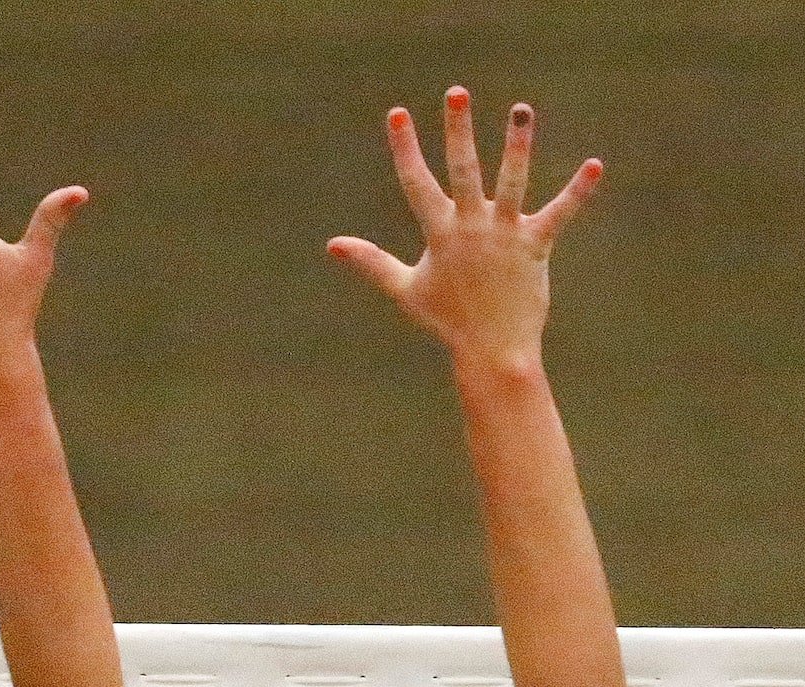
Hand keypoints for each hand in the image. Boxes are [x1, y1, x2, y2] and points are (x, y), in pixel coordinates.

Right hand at [328, 89, 601, 371]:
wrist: (492, 350)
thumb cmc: (448, 321)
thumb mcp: (406, 290)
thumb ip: (371, 262)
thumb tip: (333, 246)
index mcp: (439, 235)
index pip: (417, 183)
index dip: (406, 148)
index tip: (398, 114)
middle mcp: (470, 229)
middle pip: (462, 171)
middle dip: (458, 132)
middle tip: (456, 94)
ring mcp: (503, 236)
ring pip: (510, 183)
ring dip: (517, 146)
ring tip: (520, 111)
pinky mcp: (535, 246)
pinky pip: (560, 213)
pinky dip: (578, 191)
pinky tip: (594, 166)